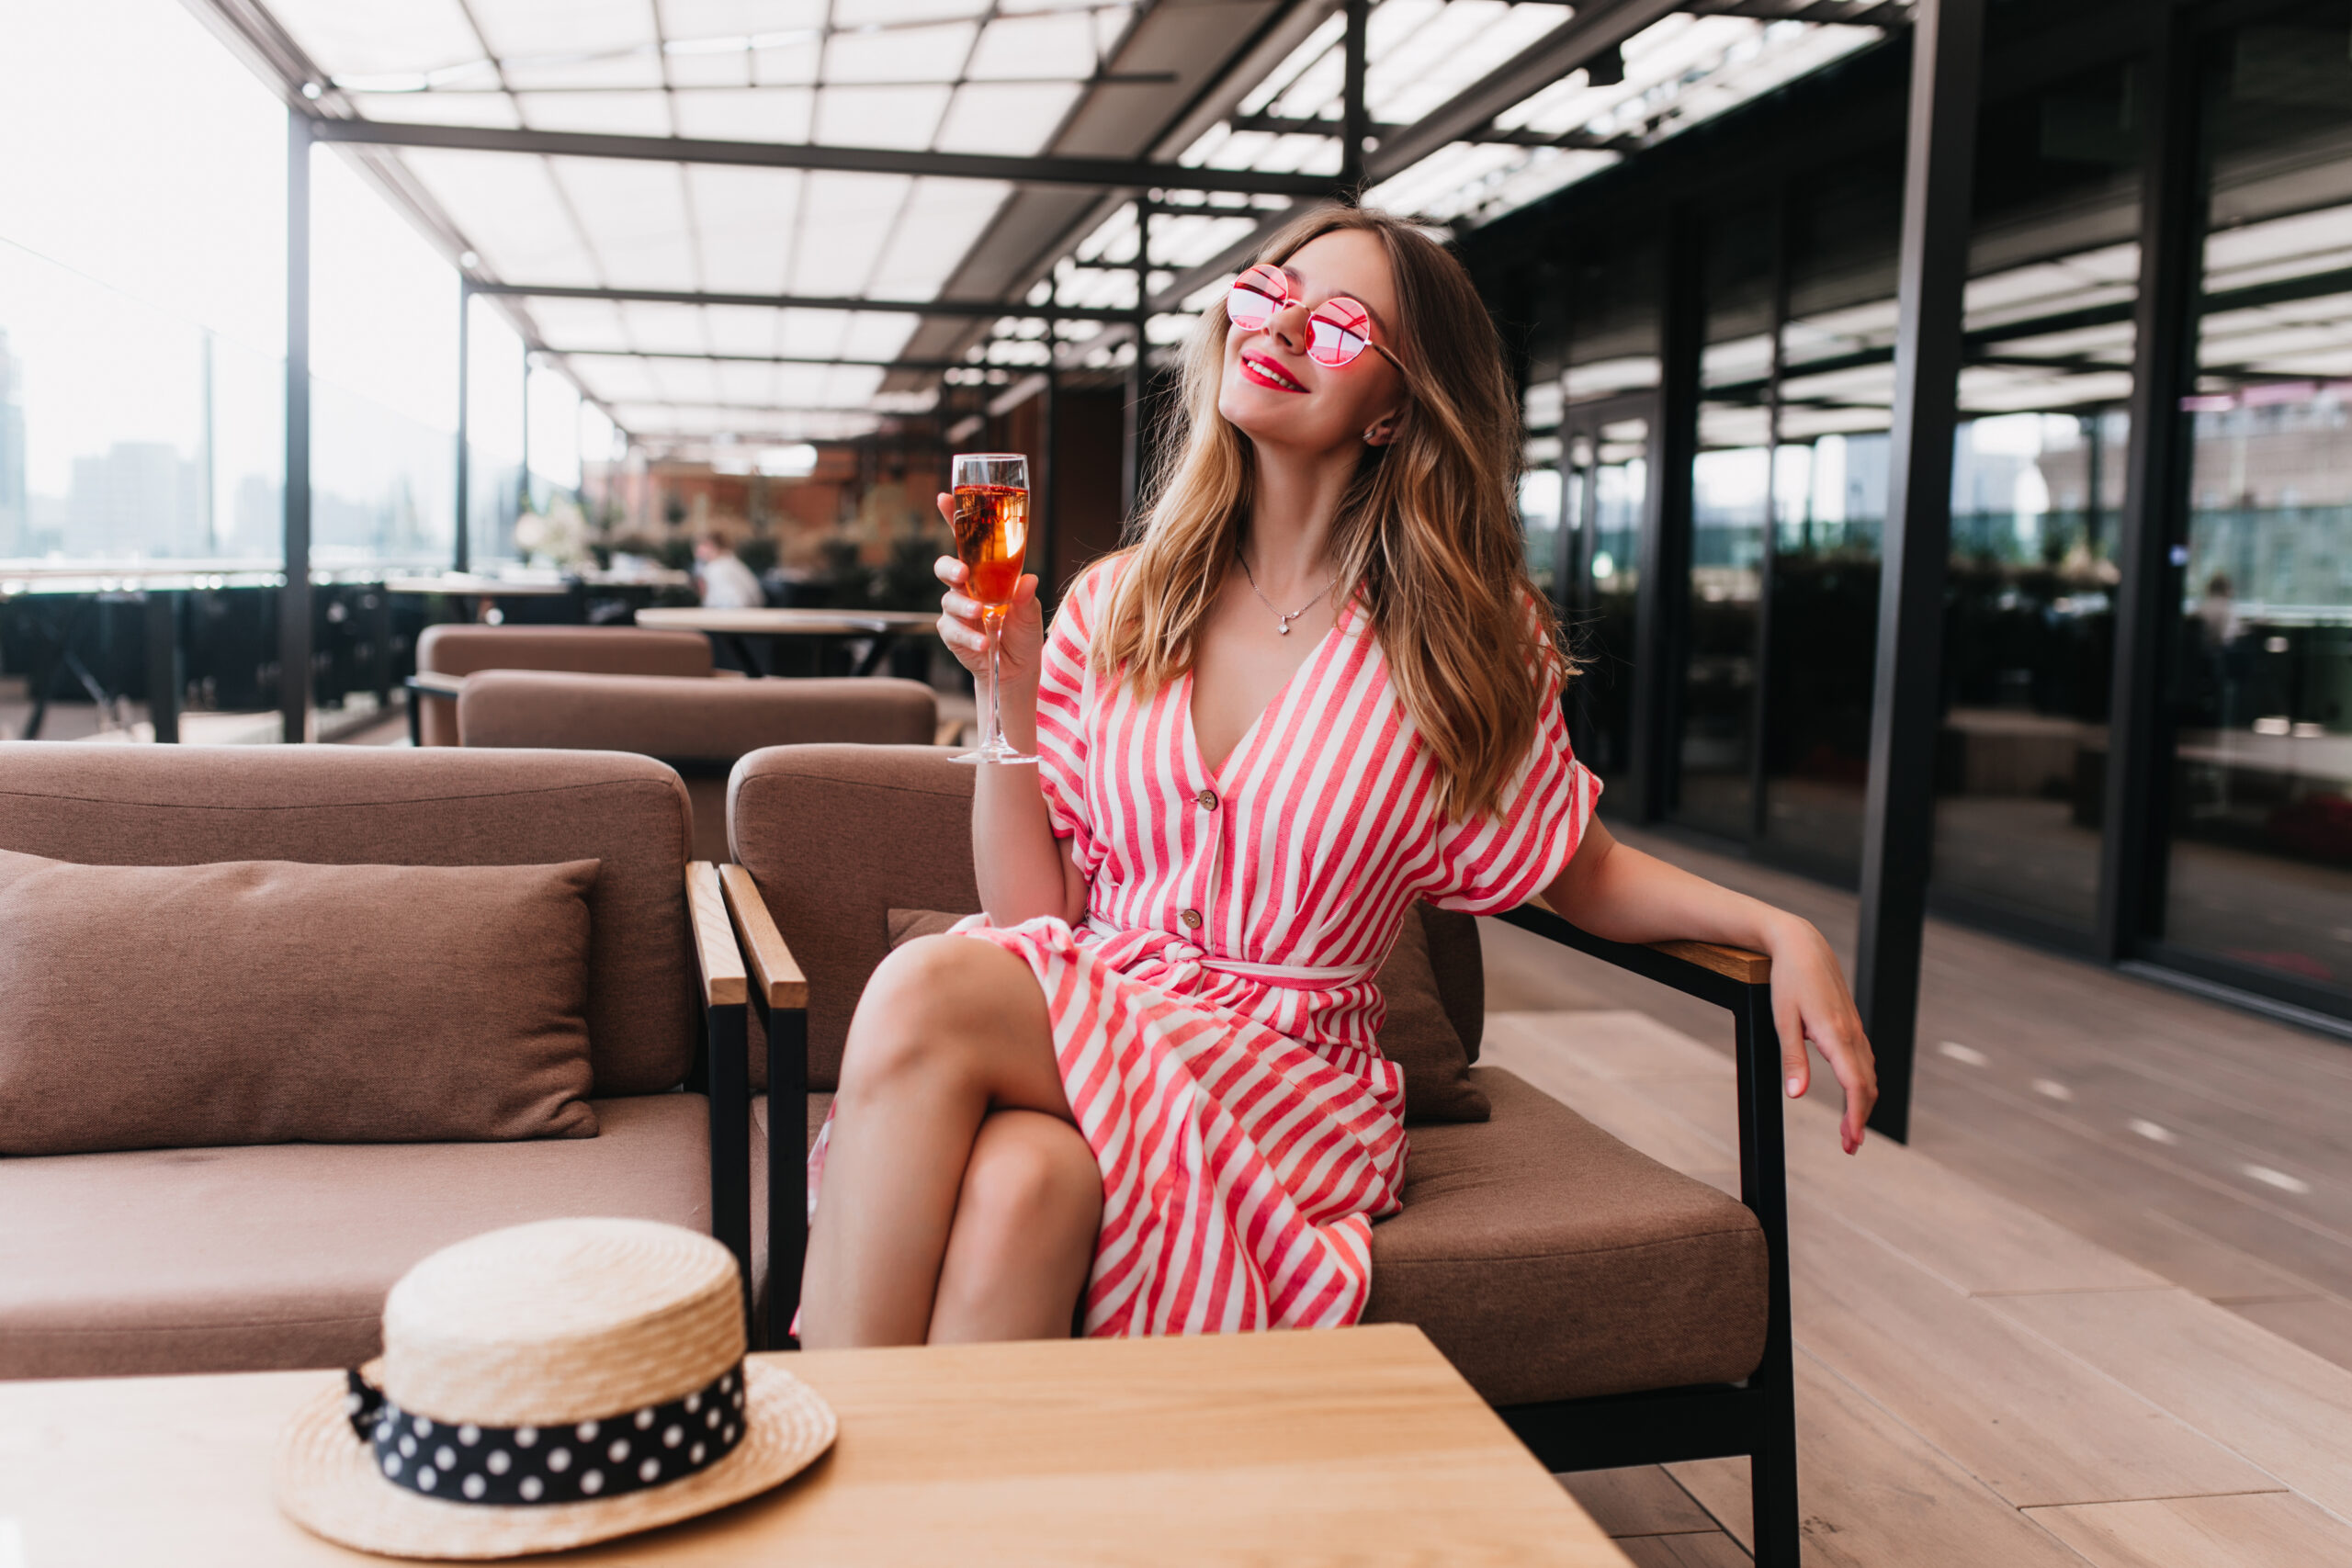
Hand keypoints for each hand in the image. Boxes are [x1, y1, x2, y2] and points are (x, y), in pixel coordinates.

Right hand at [933, 495, 1043, 692]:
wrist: (1015, 671)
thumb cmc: (1022, 634)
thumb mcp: (1031, 613)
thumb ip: (1026, 597)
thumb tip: (1029, 579)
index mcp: (985, 572)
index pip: (967, 541)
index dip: (954, 518)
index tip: (945, 498)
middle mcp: (967, 587)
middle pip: (945, 566)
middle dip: (949, 567)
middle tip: (962, 573)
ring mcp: (957, 610)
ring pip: (948, 599)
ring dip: (964, 607)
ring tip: (981, 615)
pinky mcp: (951, 634)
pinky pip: (951, 629)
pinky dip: (968, 636)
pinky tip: (983, 644)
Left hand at [1764, 916, 1877, 1153]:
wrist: (1803, 945)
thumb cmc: (1788, 981)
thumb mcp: (1782, 1020)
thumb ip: (1792, 1059)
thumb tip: (1797, 1096)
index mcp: (1836, 1035)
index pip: (1855, 1086)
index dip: (1855, 1116)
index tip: (1851, 1140)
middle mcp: (1852, 1034)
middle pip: (1867, 1086)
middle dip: (1860, 1119)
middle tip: (1849, 1147)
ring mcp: (1855, 1029)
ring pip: (1868, 1075)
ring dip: (1862, 1104)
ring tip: (1848, 1130)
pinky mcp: (1852, 1025)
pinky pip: (1863, 1062)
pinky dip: (1862, 1085)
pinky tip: (1853, 1097)